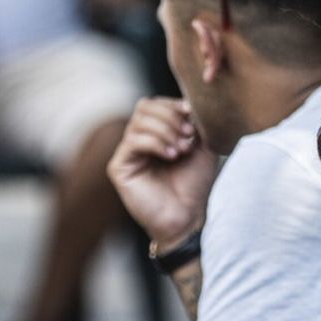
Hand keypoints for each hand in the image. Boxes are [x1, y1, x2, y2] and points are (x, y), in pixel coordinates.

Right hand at [107, 97, 217, 246]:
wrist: (187, 218)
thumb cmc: (195, 186)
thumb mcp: (202, 148)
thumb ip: (195, 124)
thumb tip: (189, 102)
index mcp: (155, 134)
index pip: (155, 104)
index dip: (173, 105)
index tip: (192, 115)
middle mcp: (138, 141)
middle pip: (144, 106)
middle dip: (170, 117)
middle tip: (188, 135)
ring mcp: (127, 154)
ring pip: (139, 122)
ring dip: (165, 131)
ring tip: (182, 150)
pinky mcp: (119, 167)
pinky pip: (133, 141)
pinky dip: (155, 143)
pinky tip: (171, 156)